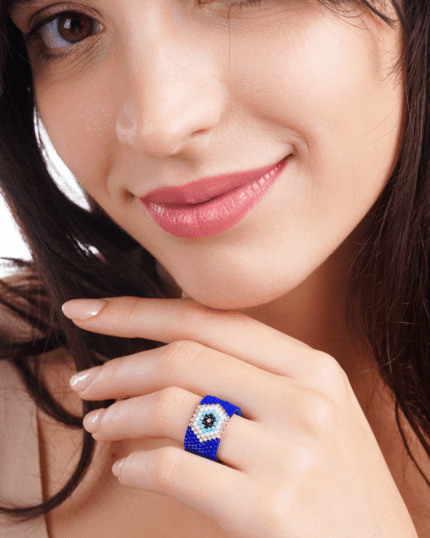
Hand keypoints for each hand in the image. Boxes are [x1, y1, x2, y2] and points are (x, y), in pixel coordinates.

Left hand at [62, 296, 417, 537]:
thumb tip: (175, 352)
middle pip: (183, 357)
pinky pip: (174, 468)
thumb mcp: (317, 413)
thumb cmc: (339, 486)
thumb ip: (257, 377)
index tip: (93, 311)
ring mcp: (289, 454)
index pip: (209, 319)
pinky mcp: (267, 510)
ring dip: (119, 413)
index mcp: (313, 368)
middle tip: (86, 381)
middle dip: (118, 365)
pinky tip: (128, 469)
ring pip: (171, 407)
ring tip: (100, 423)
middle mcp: (303, 401)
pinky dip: (137, 466)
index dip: (140, 311)